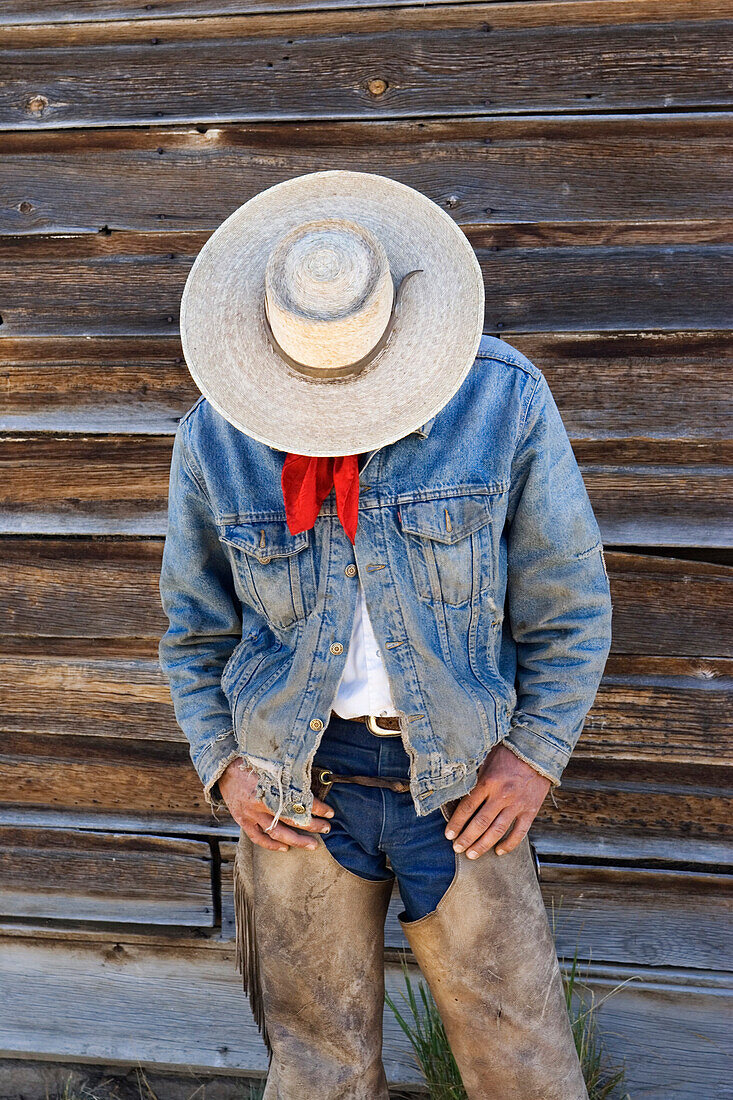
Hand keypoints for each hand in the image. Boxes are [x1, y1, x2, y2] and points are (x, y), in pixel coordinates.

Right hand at [218, 759, 333, 851]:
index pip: (299, 800)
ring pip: (276, 832)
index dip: (317, 807)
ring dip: (296, 840)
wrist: (223, 766)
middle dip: (312, 825)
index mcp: (269, 784)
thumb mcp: (271, 762)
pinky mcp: (242, 820)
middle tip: (327, 828)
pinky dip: (272, 845)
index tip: (330, 812)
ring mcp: (250, 813)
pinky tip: (285, 848)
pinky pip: (258, 837)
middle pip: (291, 818)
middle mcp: (260, 801)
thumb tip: (312, 780)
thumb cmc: (250, 760)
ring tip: (313, 845)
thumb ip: (288, 773)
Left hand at [443, 742, 550, 859]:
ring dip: (483, 845)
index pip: (467, 807)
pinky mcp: (531, 810)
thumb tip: (457, 791)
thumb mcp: (487, 760)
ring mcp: (517, 804)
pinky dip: (509, 844)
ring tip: (471, 855)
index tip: (449, 834)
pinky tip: (498, 851)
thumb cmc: (508, 753)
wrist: (538, 751)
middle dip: (466, 838)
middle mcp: (502, 795)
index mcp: (488, 781)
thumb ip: (475, 777)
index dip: (456, 823)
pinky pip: (519, 832)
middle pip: (480, 823)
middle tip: (457, 848)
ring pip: (497, 831)